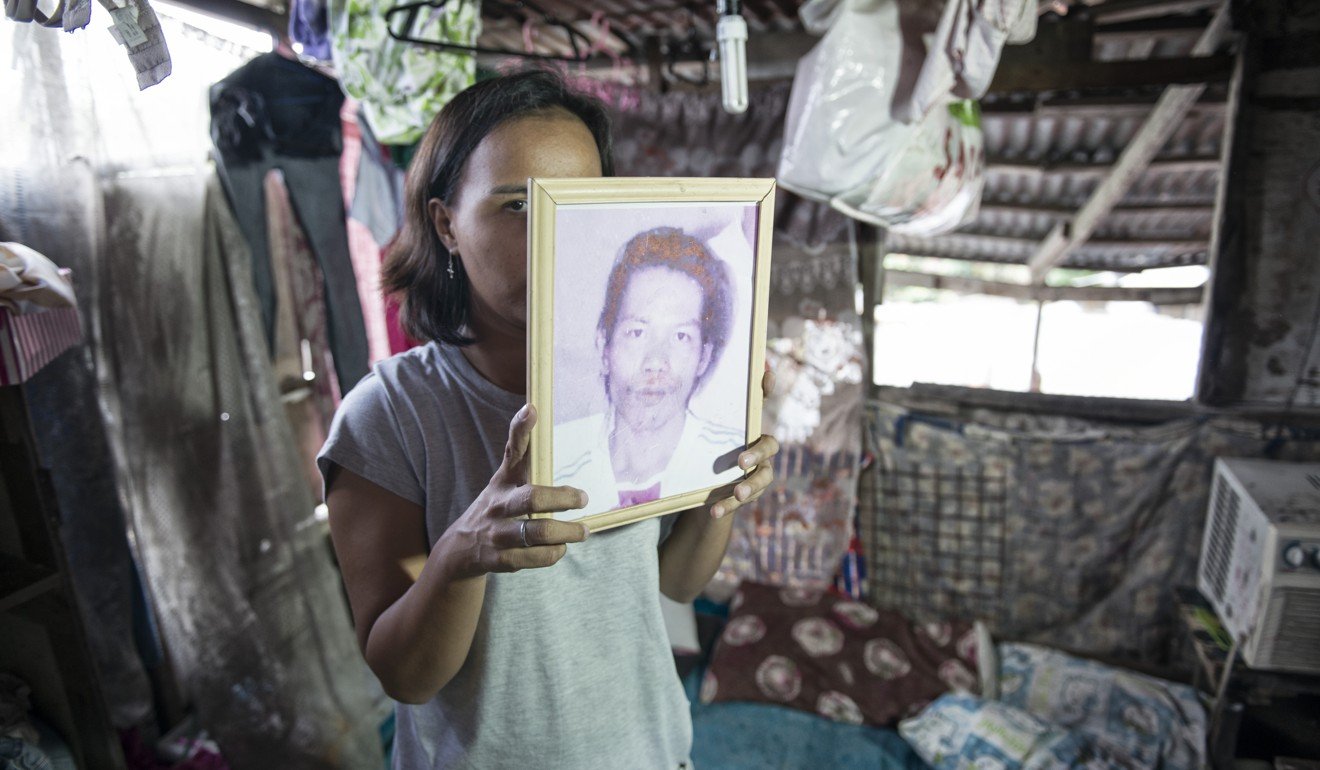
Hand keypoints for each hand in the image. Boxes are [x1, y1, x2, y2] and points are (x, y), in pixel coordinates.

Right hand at [444, 404, 588, 576]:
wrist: (460, 549)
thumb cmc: (495, 507)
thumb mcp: (504, 480)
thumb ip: (522, 453)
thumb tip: (536, 411)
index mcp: (503, 480)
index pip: (511, 450)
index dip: (520, 429)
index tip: (532, 409)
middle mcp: (498, 504)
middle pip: (531, 498)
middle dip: (561, 498)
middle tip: (583, 498)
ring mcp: (497, 533)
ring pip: (536, 533)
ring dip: (565, 532)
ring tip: (583, 531)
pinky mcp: (499, 559)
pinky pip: (532, 558)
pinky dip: (551, 554)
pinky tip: (560, 548)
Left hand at [710, 369, 780, 518]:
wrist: (705, 488)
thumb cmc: (709, 452)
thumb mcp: (704, 431)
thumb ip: (705, 406)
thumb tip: (698, 376)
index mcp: (751, 428)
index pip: (762, 404)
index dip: (767, 389)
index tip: (765, 374)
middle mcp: (761, 449)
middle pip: (770, 446)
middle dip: (758, 452)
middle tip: (742, 461)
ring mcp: (757, 473)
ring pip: (763, 479)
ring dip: (750, 486)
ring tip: (738, 492)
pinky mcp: (745, 494)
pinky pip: (740, 501)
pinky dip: (728, 506)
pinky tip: (713, 511)